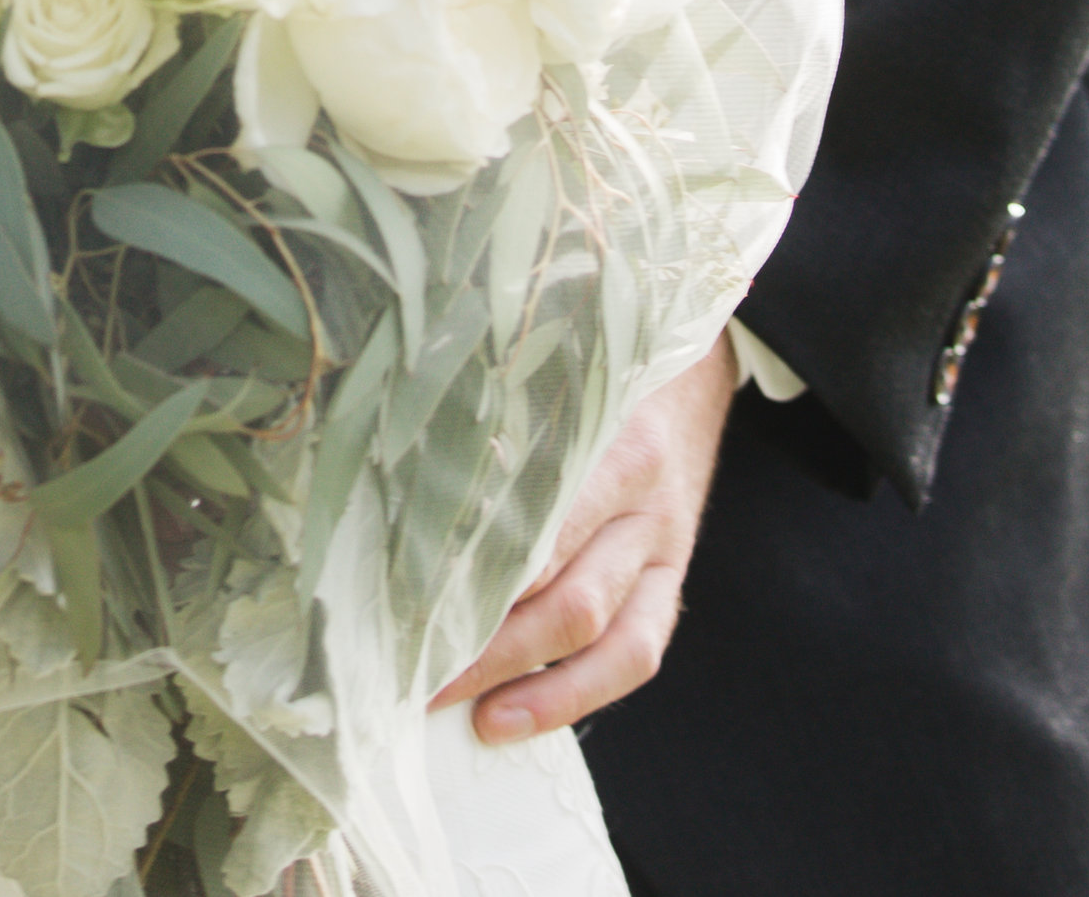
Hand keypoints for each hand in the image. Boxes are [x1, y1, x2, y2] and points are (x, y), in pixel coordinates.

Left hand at [429, 332, 733, 742]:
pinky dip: (583, 692)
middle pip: (571, 601)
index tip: (416, 610)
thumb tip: (398, 462)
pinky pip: (639, 652)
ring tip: (477, 718)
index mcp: (613, 444)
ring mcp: (662, 550)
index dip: (482, 582)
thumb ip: (500, 416)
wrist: (690, 374)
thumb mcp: (554, 374)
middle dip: (496, 652)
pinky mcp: (669, 581)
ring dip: (540, 688)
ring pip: (609, 639)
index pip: (544, 532)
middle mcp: (644, 506)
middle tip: (425, 678)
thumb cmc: (595, 369)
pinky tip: (527, 713)